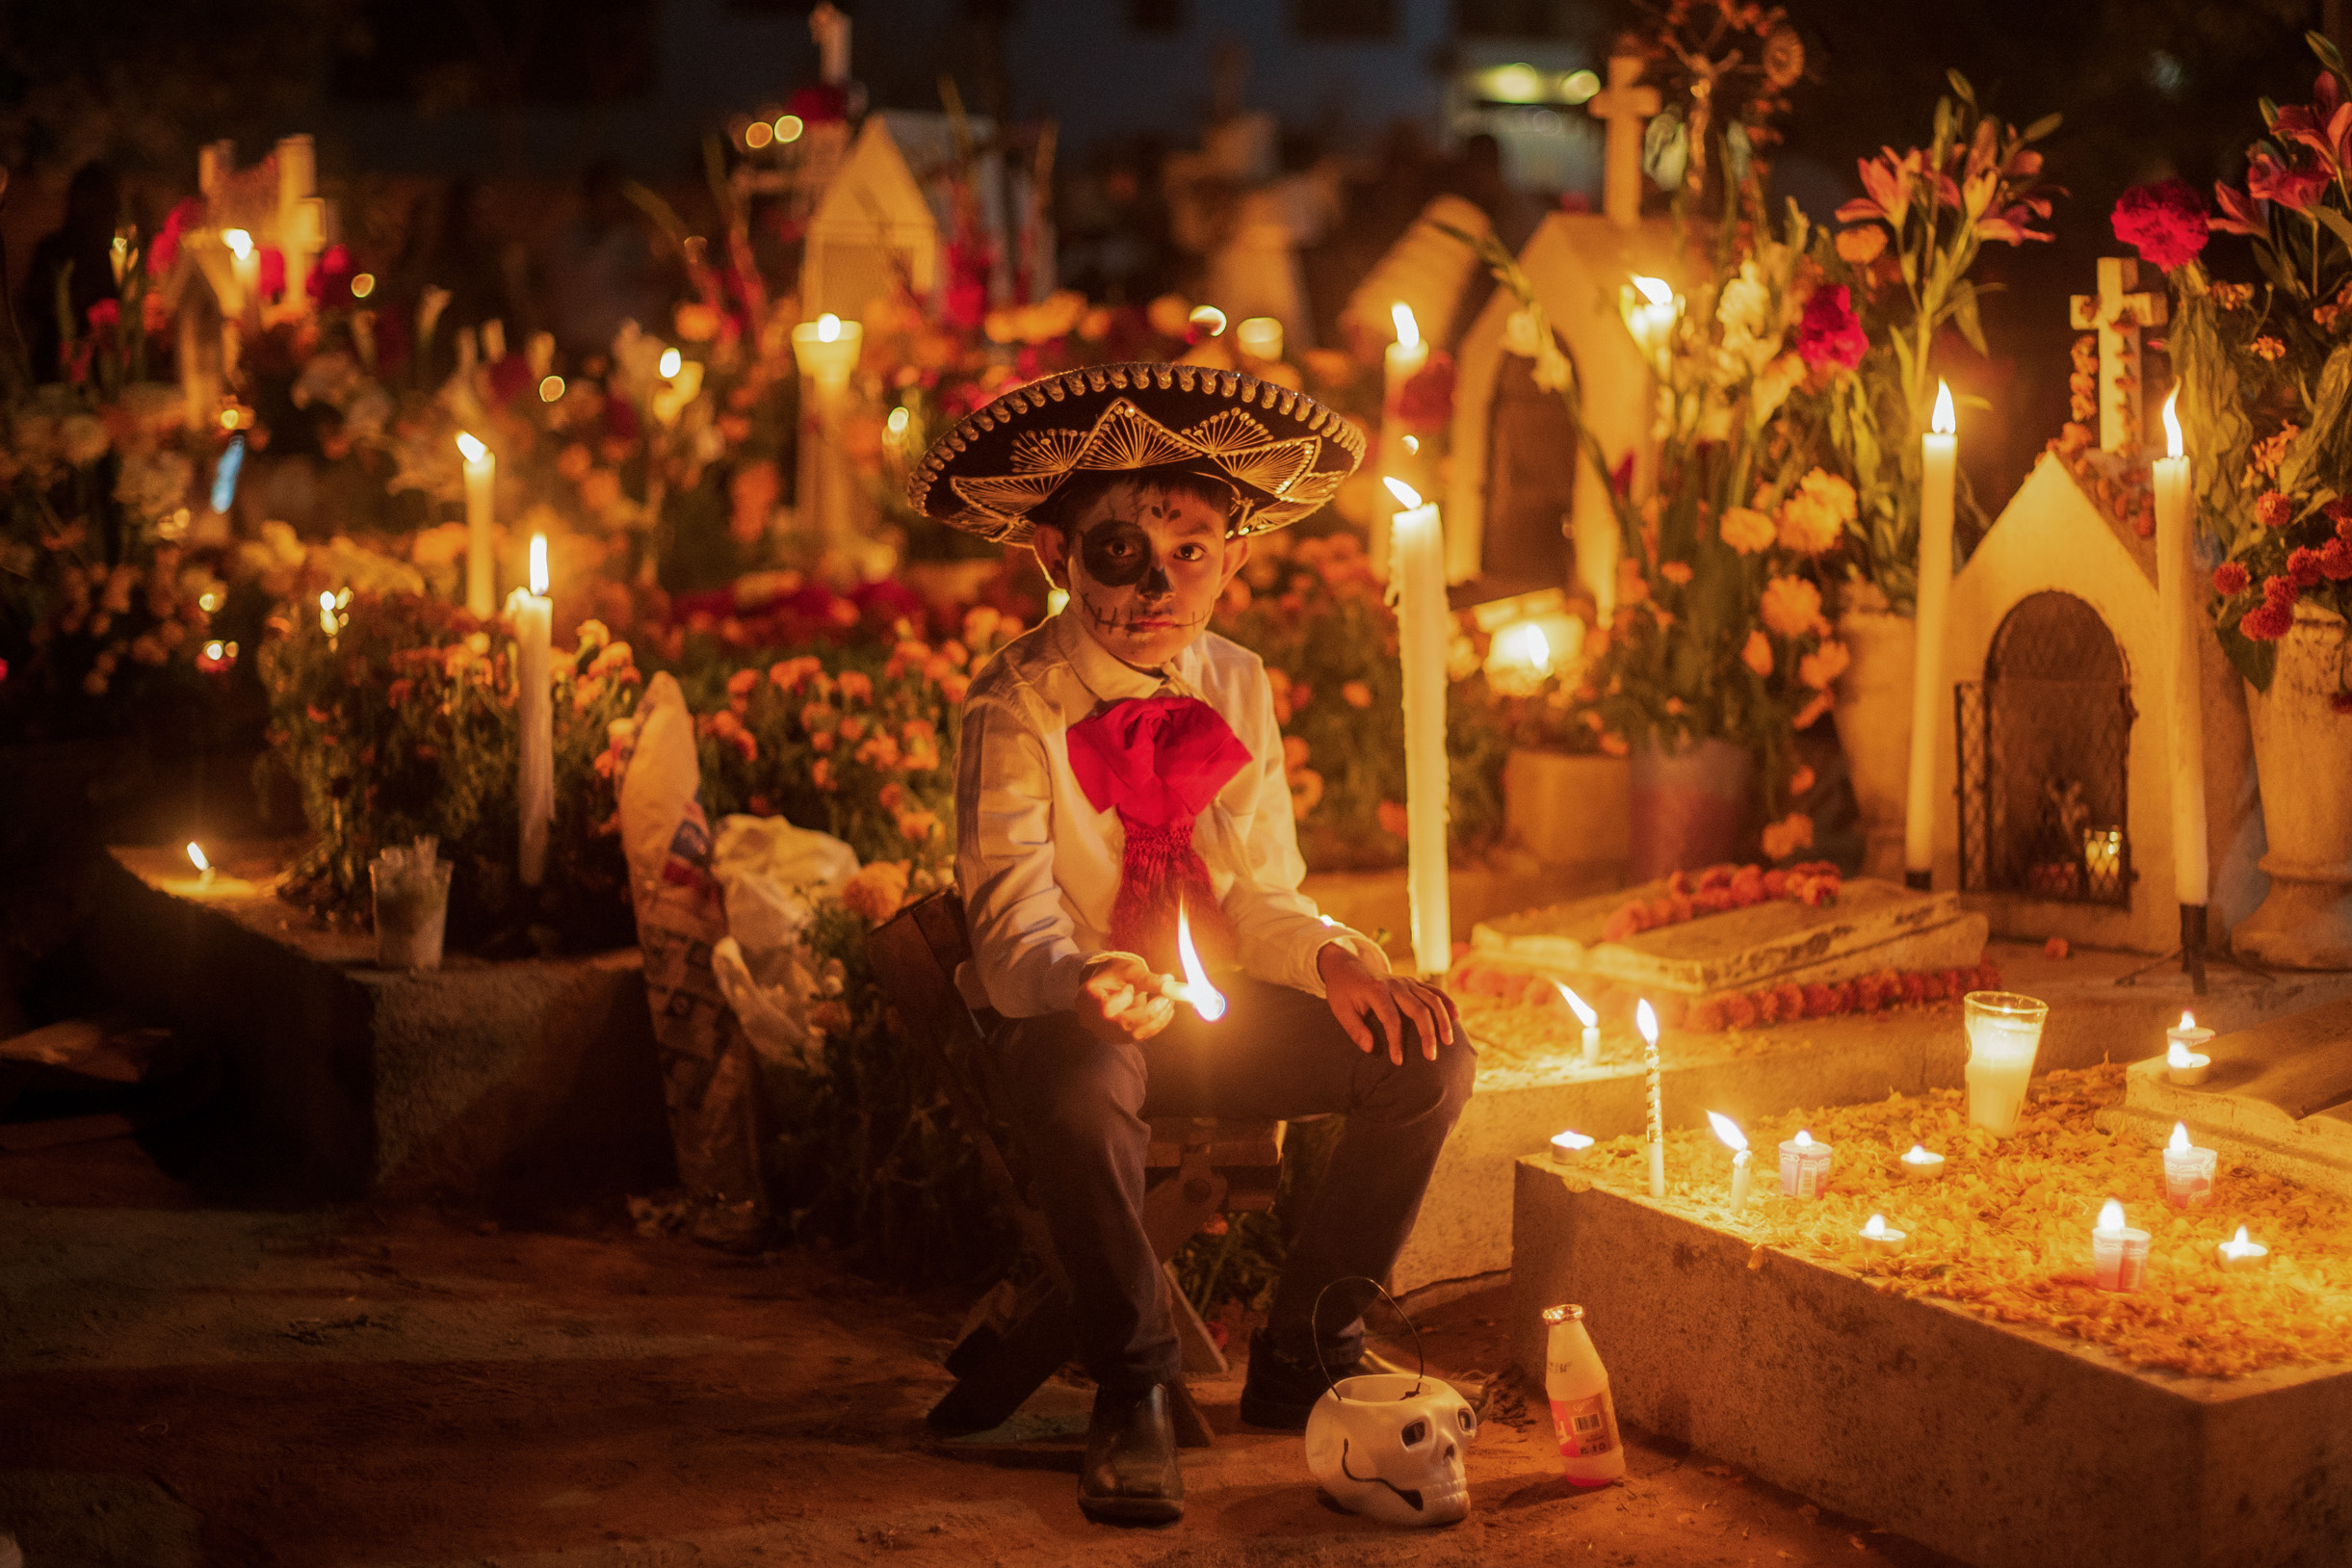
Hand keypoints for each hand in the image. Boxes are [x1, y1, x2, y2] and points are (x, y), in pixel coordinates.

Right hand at [1076, 953, 1176, 1044]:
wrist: (1107, 986)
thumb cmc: (1115, 975)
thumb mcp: (1128, 971)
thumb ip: (1147, 978)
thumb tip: (1169, 982)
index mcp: (1087, 1000)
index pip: (1107, 1008)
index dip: (1124, 999)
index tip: (1131, 987)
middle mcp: (1093, 1021)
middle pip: (1123, 1025)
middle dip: (1150, 1013)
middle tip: (1167, 998)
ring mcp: (1105, 1032)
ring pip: (1133, 1034)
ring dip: (1156, 1020)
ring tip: (1169, 1002)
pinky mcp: (1118, 1038)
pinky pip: (1138, 1036)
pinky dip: (1155, 1025)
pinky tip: (1166, 1011)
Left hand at [1318, 943, 1459, 1064]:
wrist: (1347, 967)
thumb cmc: (1343, 992)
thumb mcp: (1340, 1011)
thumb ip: (1354, 1030)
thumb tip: (1371, 1049)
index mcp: (1376, 990)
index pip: (1391, 1019)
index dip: (1396, 1042)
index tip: (1398, 1062)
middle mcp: (1395, 984)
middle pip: (1418, 1009)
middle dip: (1427, 1034)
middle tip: (1432, 1057)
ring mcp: (1406, 981)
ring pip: (1431, 999)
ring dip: (1442, 1020)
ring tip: (1449, 1042)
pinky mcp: (1412, 982)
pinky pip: (1434, 991)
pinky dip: (1446, 1002)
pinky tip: (1456, 1017)